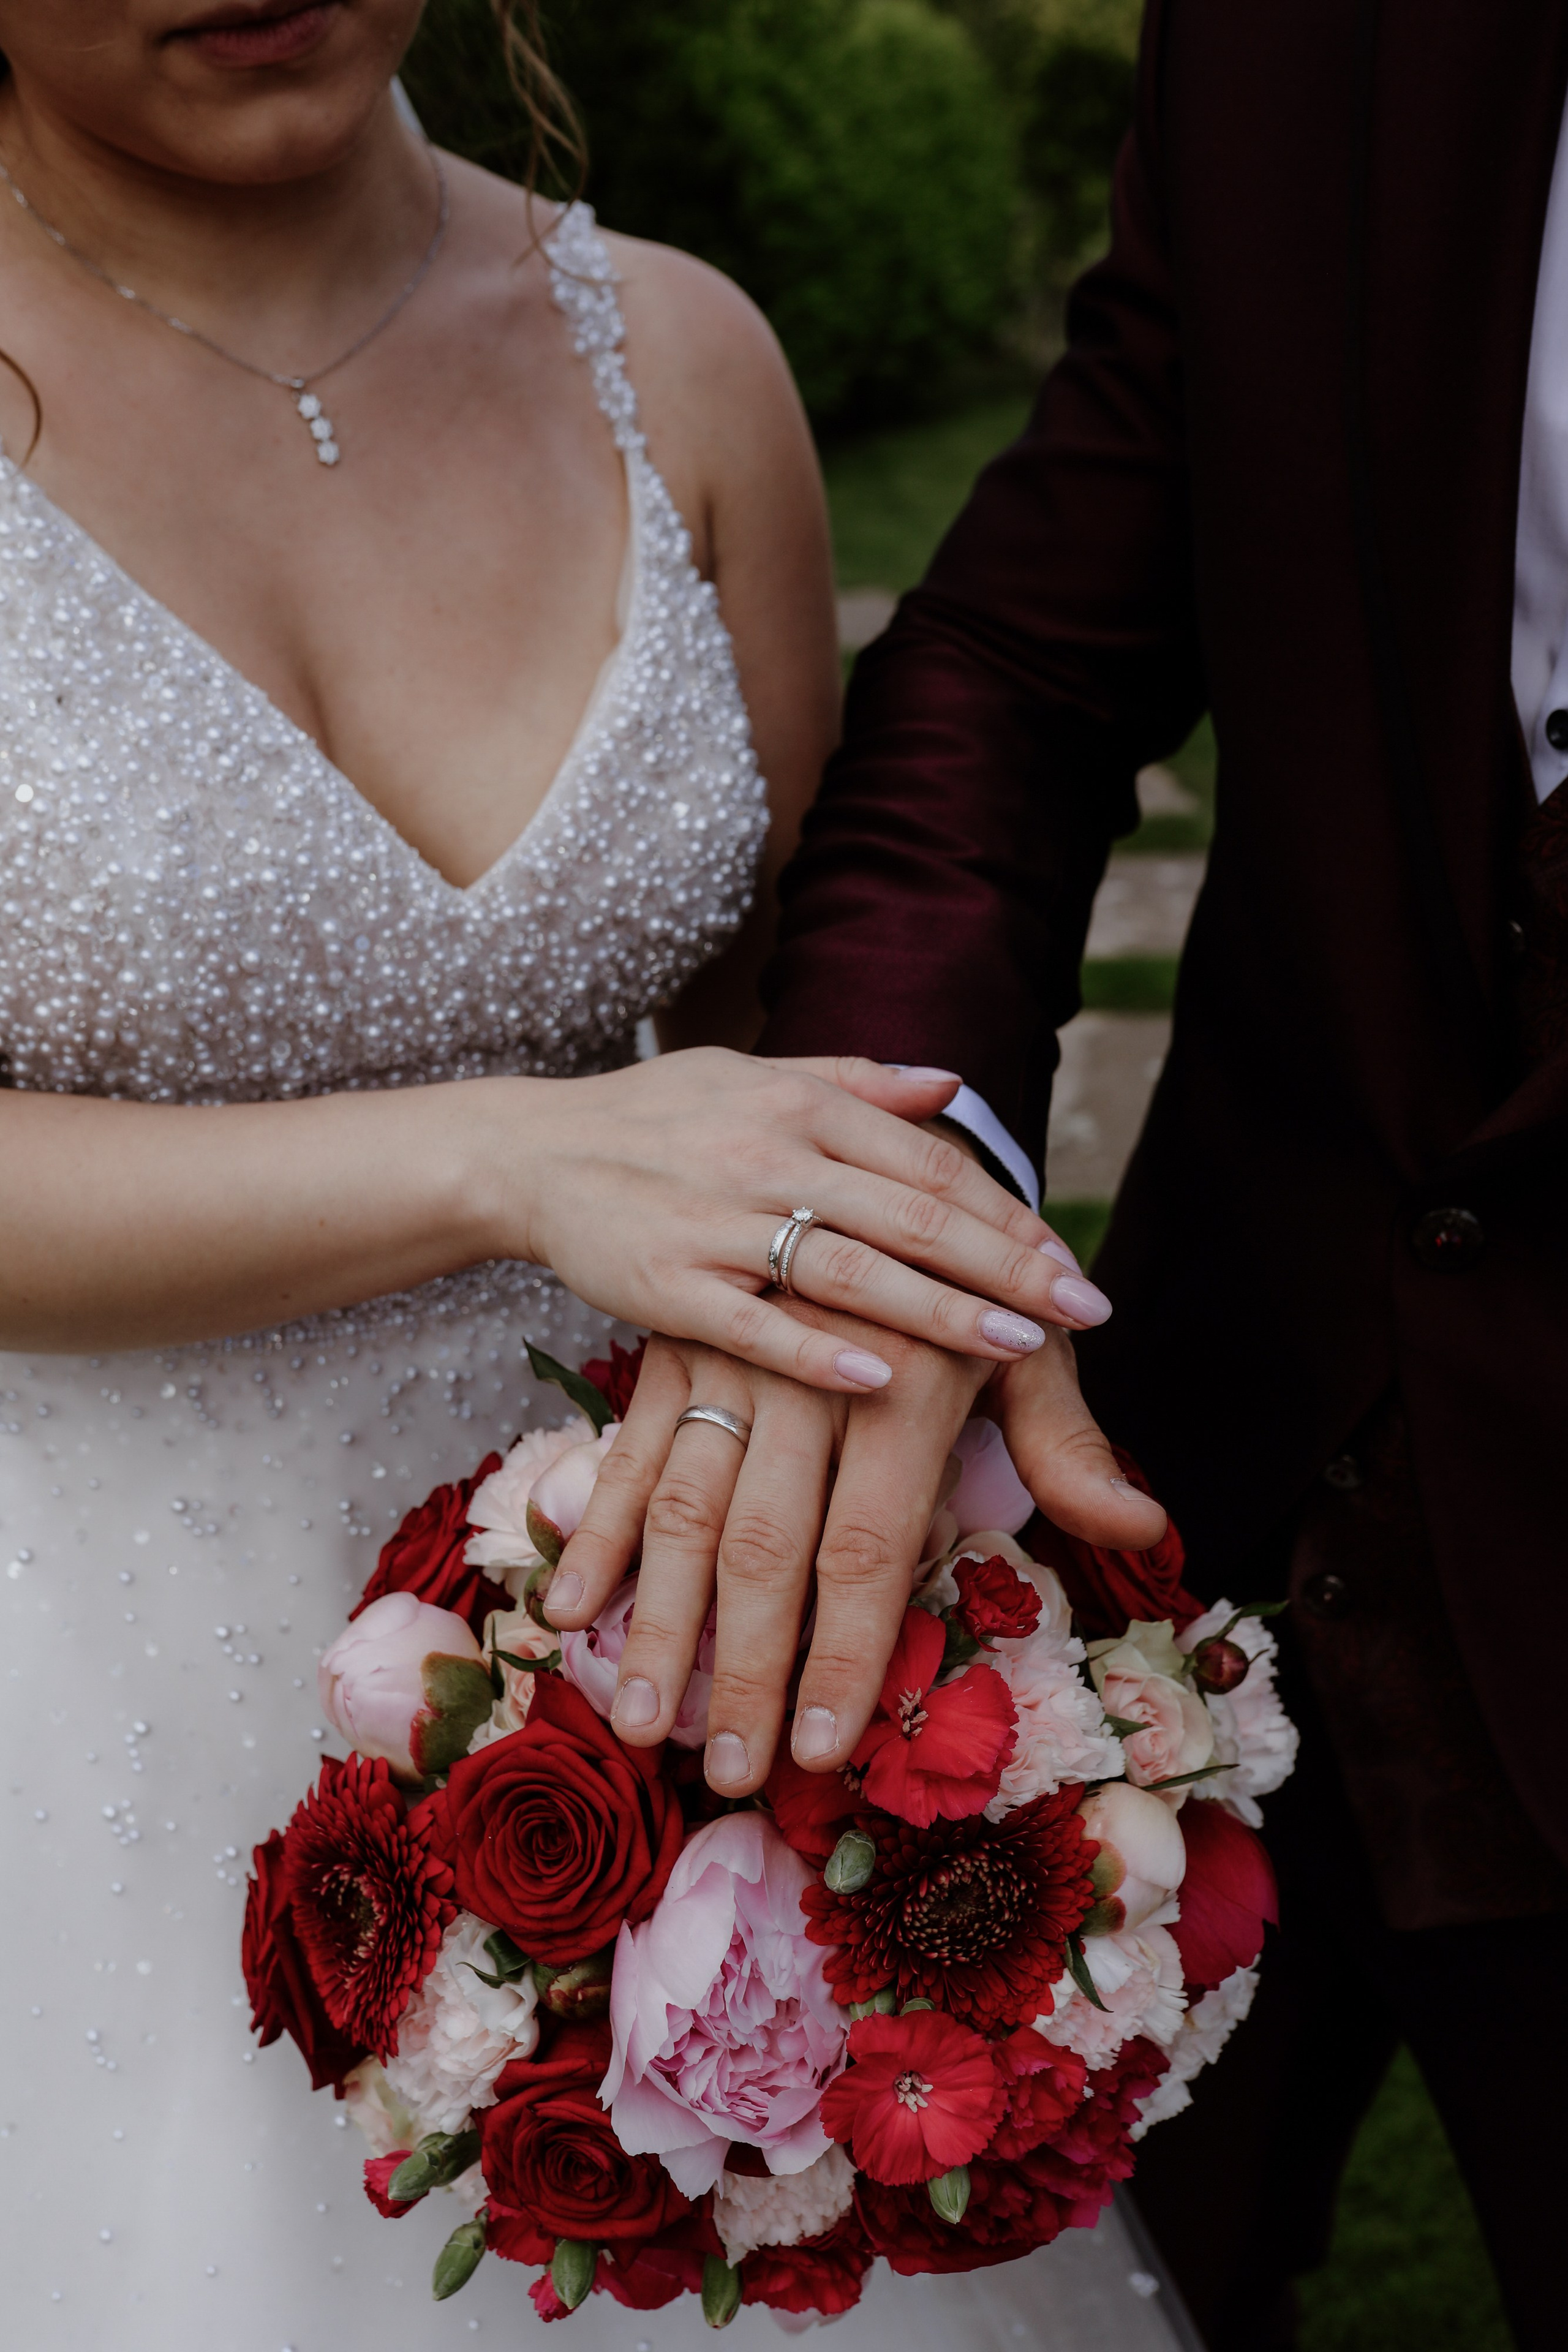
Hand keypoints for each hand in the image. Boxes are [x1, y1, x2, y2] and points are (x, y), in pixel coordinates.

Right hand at [481, 1049, 1109, 1391]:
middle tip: (1083, 1309)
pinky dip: (817, 1350)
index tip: (1069, 1261)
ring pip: (848, 1269)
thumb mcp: (754, 1074)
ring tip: (1019, 1346)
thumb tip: (954, 1085)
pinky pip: (753, 1323)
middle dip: (1007, 1266)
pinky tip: (883, 1378)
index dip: (1007, 1213)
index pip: (930, 1163)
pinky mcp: (666, 1283)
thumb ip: (857, 1081)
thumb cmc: (657, 1117)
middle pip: (910, 1215)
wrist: (532, 1151)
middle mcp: (768, 1155)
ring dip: (940, 1309)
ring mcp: (715, 1221)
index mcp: (800, 1104)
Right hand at [547, 1313, 1163, 1793]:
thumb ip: (1067, 1442)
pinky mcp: (675, 1348)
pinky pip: (627, 1452)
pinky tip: (569, 1614)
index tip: (819, 1753)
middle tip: (725, 1774)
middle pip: (766, 1549)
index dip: (842, 1655)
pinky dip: (593, 1533)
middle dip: (743, 1672)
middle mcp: (810, 1376)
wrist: (876, 1149)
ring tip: (639, 1722)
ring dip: (658, 1623)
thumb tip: (1140, 1525)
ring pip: (683, 1509)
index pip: (868, 1549)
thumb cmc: (966, 1275)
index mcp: (907, 1387)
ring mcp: (731, 1361)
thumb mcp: (1029, 1345)